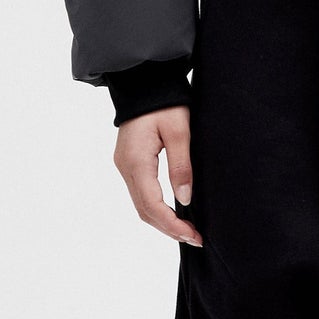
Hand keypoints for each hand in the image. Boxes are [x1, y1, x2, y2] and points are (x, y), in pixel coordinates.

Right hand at [114, 104, 202, 246]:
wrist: (145, 81)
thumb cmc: (165, 102)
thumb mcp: (179, 131)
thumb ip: (181, 166)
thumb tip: (184, 200)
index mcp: (136, 161)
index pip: (152, 205)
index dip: (173, 225)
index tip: (194, 235)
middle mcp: (125, 167)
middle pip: (144, 210)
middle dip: (168, 228)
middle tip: (195, 238)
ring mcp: (124, 165)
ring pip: (140, 204)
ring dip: (162, 220)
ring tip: (186, 229)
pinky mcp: (128, 161)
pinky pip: (140, 192)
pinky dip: (155, 206)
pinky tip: (172, 211)